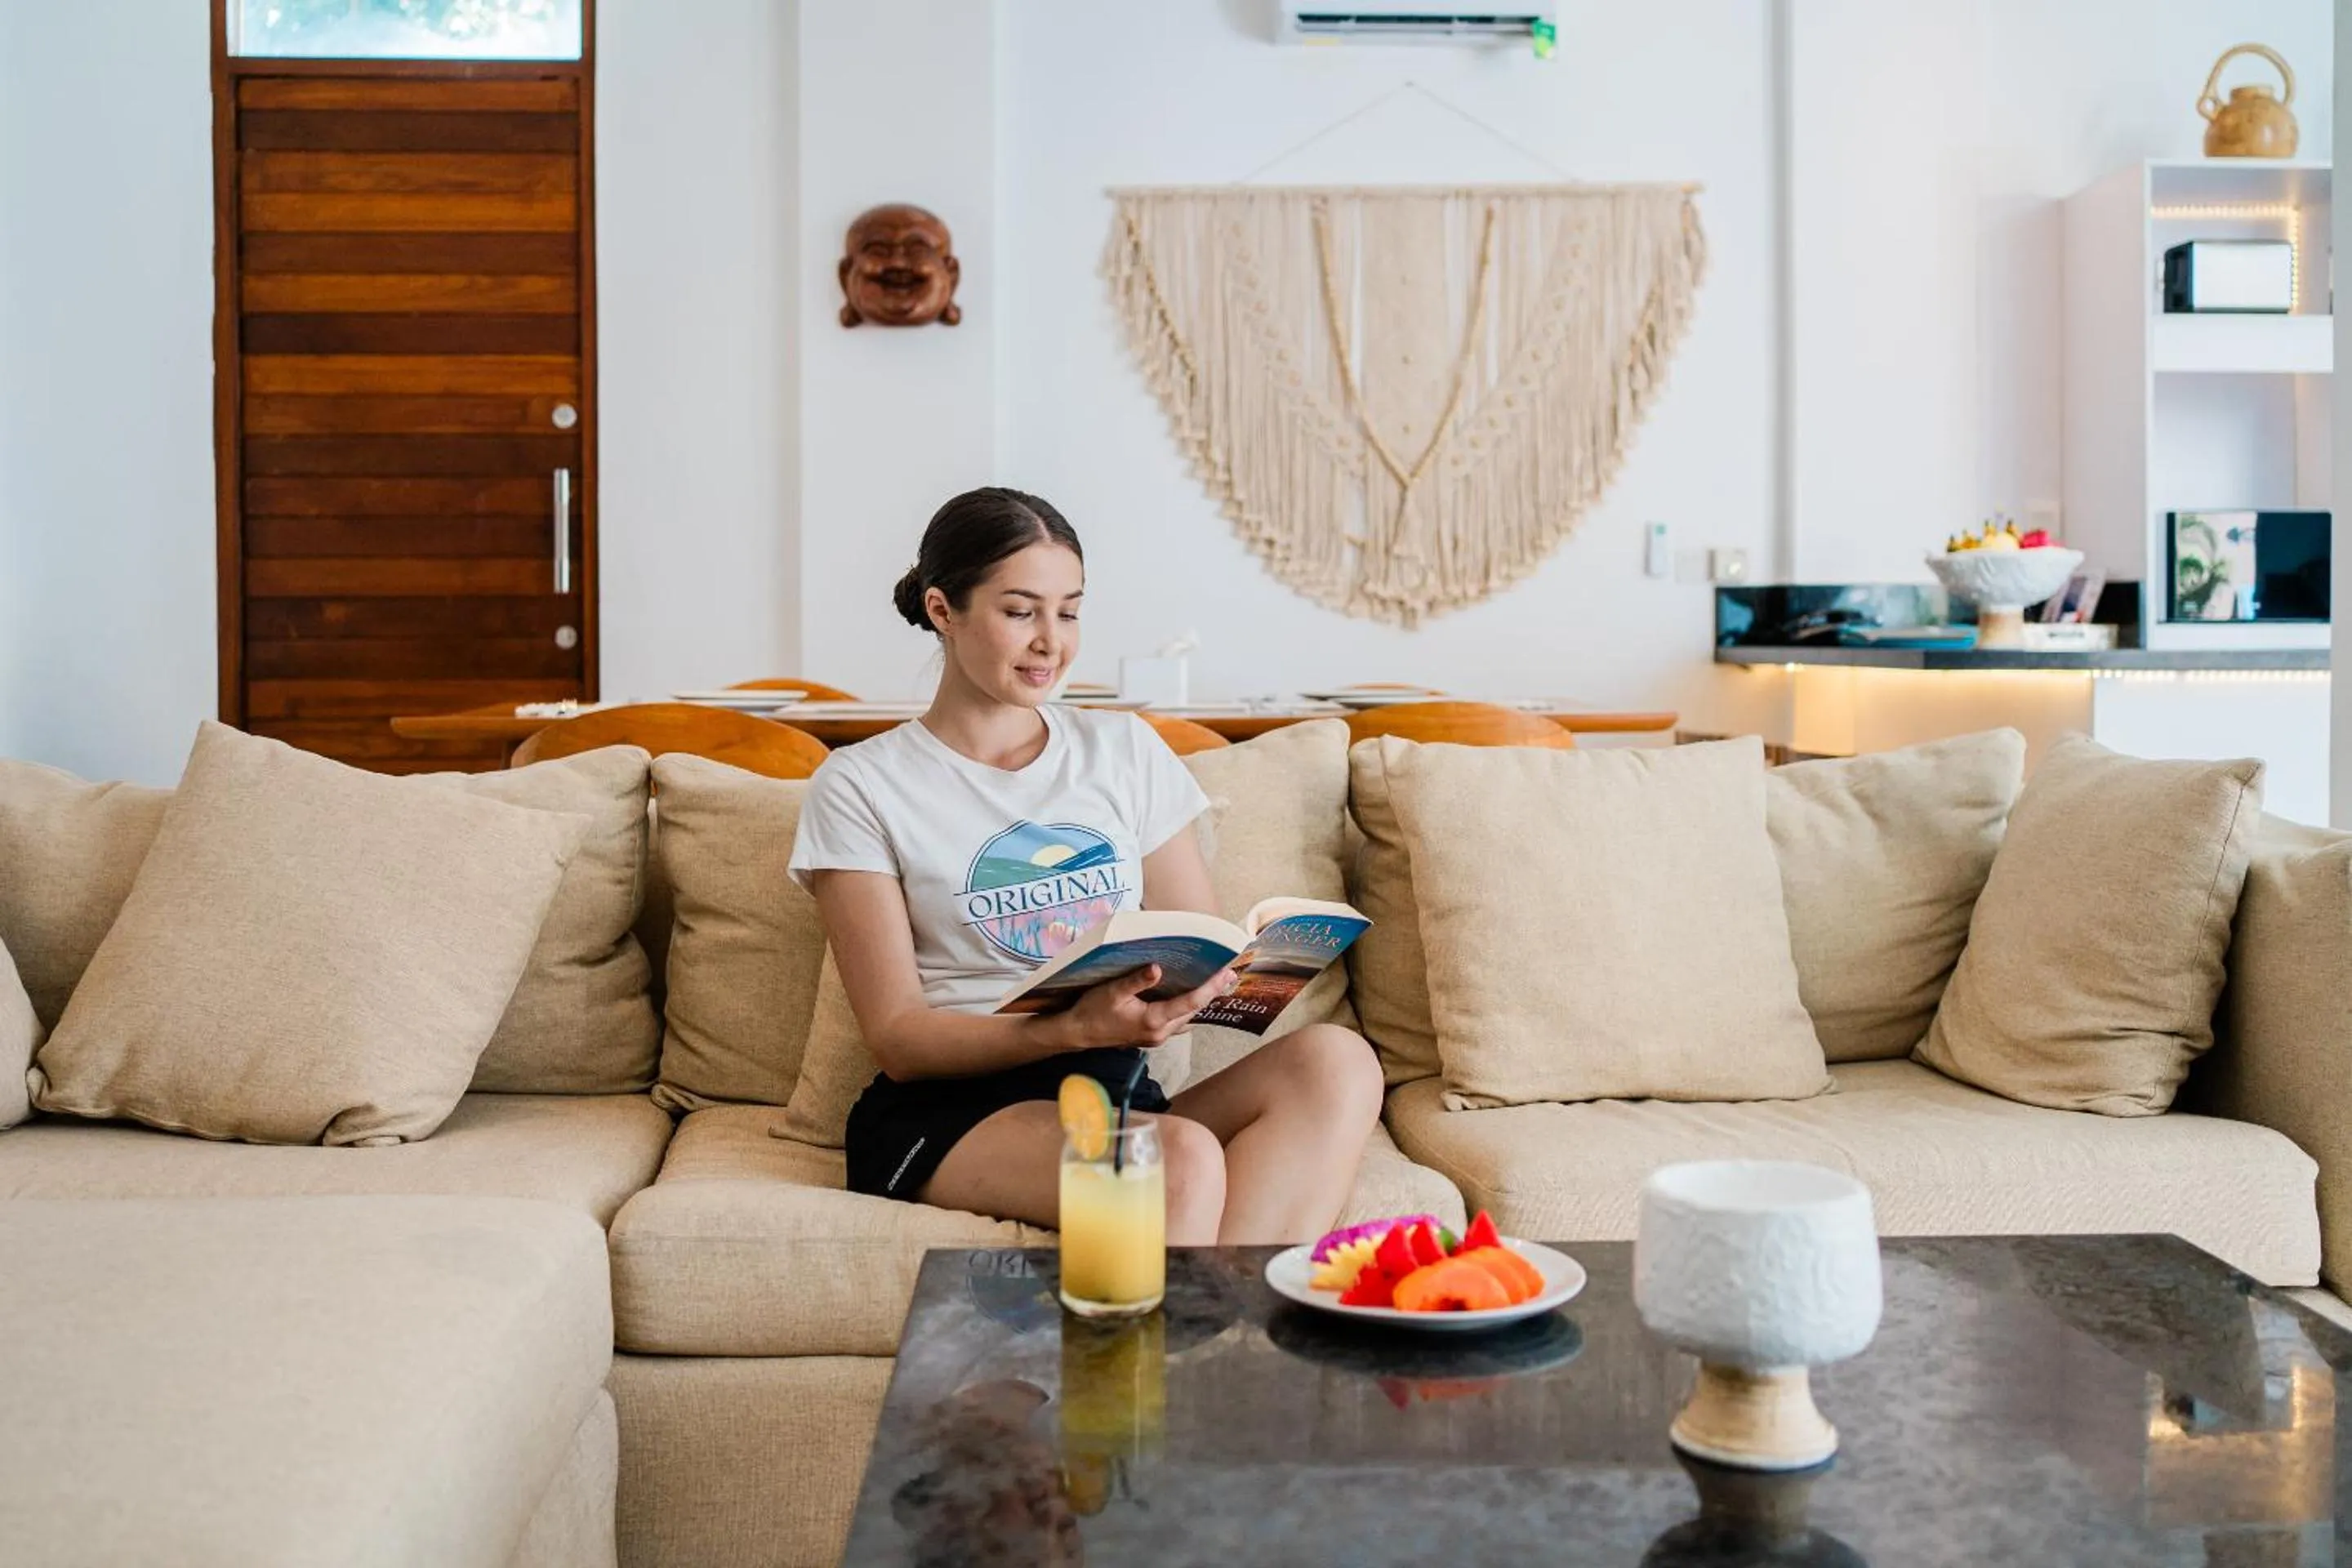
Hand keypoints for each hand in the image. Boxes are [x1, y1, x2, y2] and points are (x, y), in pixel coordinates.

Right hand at [1054, 964, 1235, 1049]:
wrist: (1077, 1033)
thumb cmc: (1092, 1011)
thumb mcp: (1112, 991)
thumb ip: (1136, 980)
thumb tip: (1157, 968)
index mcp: (1153, 1021)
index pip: (1190, 1003)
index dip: (1211, 987)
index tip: (1226, 974)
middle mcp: (1160, 1032)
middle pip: (1193, 1011)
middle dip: (1212, 992)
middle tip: (1229, 972)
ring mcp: (1156, 1036)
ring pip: (1186, 1017)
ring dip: (1200, 1000)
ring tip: (1215, 981)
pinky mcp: (1151, 1035)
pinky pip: (1176, 1020)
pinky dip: (1186, 1007)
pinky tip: (1188, 994)